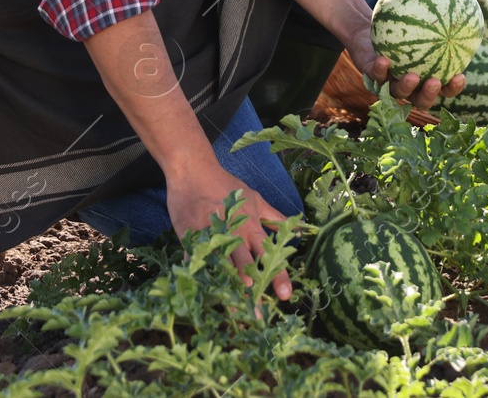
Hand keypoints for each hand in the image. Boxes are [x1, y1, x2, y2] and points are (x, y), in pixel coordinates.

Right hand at [166, 157, 291, 300]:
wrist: (193, 172)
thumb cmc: (225, 184)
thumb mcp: (254, 198)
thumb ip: (273, 216)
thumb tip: (297, 226)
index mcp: (250, 226)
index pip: (268, 254)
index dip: (277, 275)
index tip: (285, 295)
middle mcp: (233, 234)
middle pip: (245, 267)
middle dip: (253, 292)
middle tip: (259, 315)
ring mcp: (211, 237)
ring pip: (222, 269)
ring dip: (229, 291)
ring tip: (235, 312)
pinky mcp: (190, 239)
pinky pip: (196, 263)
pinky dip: (200, 279)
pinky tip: (203, 297)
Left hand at [344, 22, 464, 113]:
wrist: (366, 33)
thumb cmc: (398, 29)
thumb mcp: (418, 22)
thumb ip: (437, 20)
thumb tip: (461, 3)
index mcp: (424, 78)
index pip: (443, 88)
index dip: (452, 88)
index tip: (460, 76)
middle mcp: (409, 86)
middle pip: (422, 100)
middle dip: (430, 94)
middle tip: (436, 82)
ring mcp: (389, 84)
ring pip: (399, 93)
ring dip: (406, 87)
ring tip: (413, 77)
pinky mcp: (372, 78)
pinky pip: (376, 76)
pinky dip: (380, 70)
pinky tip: (384, 60)